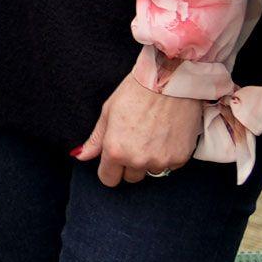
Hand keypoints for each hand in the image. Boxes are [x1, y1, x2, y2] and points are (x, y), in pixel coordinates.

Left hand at [76, 73, 202, 187]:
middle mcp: (137, 160)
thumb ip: (96, 139)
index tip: (115, 157)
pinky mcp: (180, 158)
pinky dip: (168, 154)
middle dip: (130, 163)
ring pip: (151, 171)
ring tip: (152, 133)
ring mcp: (160, 161)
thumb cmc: (136, 92)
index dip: (110, 168)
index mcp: (115, 151)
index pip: (108, 179)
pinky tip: (167, 133)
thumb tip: (81, 156)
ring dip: (150, 159)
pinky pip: (170, 165)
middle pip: (130, 177)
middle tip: (136, 139)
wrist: (170, 81)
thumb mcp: (109, 112)